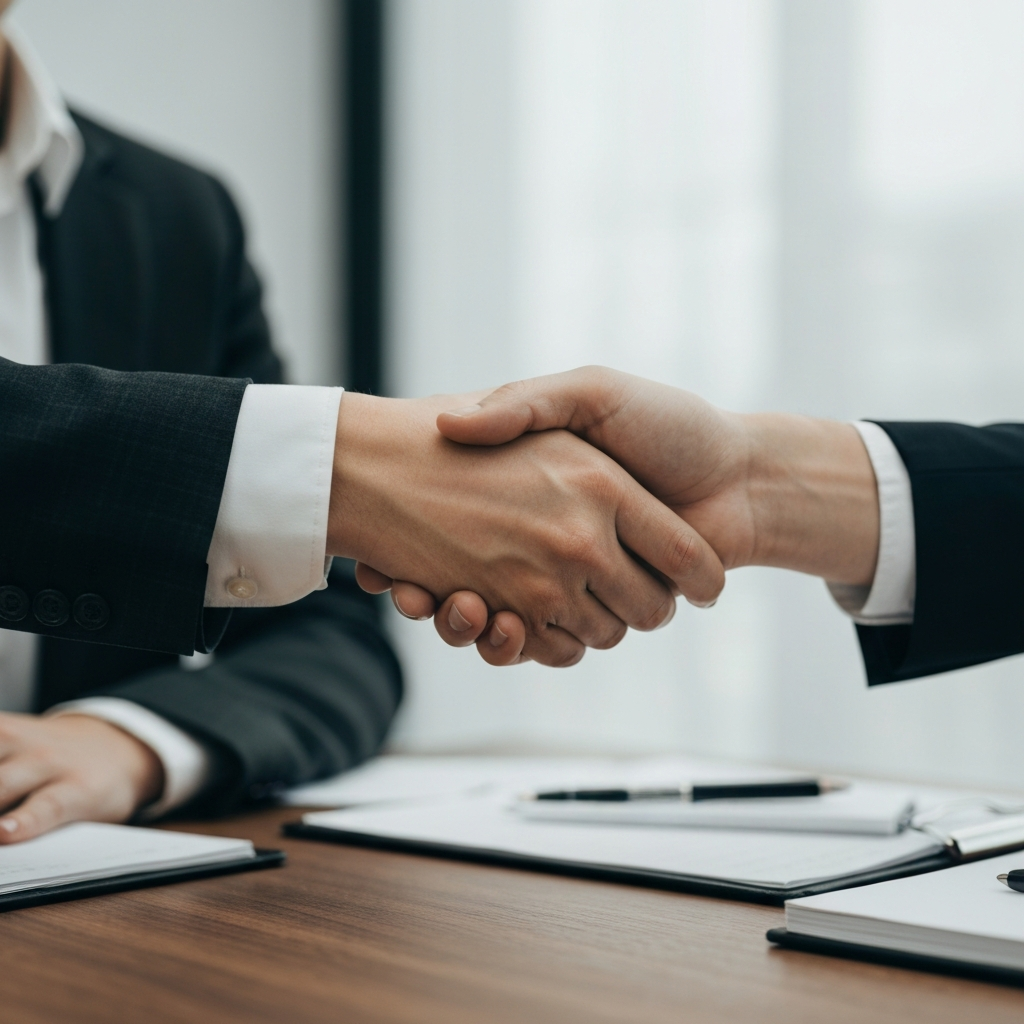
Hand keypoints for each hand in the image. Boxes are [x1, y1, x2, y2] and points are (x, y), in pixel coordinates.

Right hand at [0, 713, 162, 843]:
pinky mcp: (7, 725)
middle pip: (2, 785)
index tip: (4, 832)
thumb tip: (17, 849)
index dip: (20, 824)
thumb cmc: (99, 791)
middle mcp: (49, 760)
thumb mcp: (91, 822)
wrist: (116, 745)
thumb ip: (56, 838)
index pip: (46, 808)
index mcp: (80, 788)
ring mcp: (25, 740)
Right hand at [330, 391, 723, 666]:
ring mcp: (574, 580)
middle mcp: (550, 542)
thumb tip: (449, 425)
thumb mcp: (588, 393)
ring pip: (502, 620)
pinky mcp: (598, 611)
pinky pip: (543, 645)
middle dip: (443, 592)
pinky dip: (510, 646)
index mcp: (537, 494)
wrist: (740, 476)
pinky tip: (486, 623)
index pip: (463, 522)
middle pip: (476, 581)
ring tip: (447, 604)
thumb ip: (524, 403)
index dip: (422, 543)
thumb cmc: (667, 425)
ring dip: (468, 624)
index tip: (386, 550)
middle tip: (402, 588)